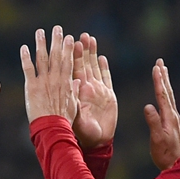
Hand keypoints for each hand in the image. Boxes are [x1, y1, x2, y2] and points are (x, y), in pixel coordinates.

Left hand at [21, 26, 78, 124]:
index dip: (69, 48)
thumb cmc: (64, 120)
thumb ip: (74, 91)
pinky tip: (24, 48)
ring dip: (41, 44)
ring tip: (40, 32)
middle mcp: (55, 78)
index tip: (70, 38)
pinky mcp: (31, 86)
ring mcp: (43, 81)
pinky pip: (27, 69)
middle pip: (56, 55)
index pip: (68, 61)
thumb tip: (77, 81)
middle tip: (57, 28)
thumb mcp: (73, 105)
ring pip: (42, 58)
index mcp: (66, 82)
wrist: (52, 128)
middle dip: (57, 41)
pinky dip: (25, 58)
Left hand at [72, 33, 116, 149]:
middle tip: (82, 35)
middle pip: (84, 65)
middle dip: (83, 50)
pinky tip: (102, 58)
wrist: (97, 143)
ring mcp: (98, 91)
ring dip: (92, 54)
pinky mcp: (109, 96)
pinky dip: (104, 68)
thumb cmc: (83, 132)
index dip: (72, 55)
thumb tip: (74, 82)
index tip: (70, 41)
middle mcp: (87, 89)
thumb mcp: (76, 115)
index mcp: (77, 92)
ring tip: (90, 39)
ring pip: (94, 68)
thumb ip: (75, 99)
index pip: (73, 69)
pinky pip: (106, 79)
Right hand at [144, 58, 179, 169]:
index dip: (158, 80)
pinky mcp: (173, 124)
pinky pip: (169, 103)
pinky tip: (164, 94)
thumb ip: (153, 122)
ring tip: (163, 72)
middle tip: (160, 62)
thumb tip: (148, 106)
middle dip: (163, 76)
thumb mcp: (157, 139)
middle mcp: (173, 115)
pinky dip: (166, 94)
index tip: (156, 67)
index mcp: (168, 117)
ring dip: (165, 83)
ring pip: (169, 96)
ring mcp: (174, 119)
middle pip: (167, 92)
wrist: (177, 165)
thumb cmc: (165, 155)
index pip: (162, 95)